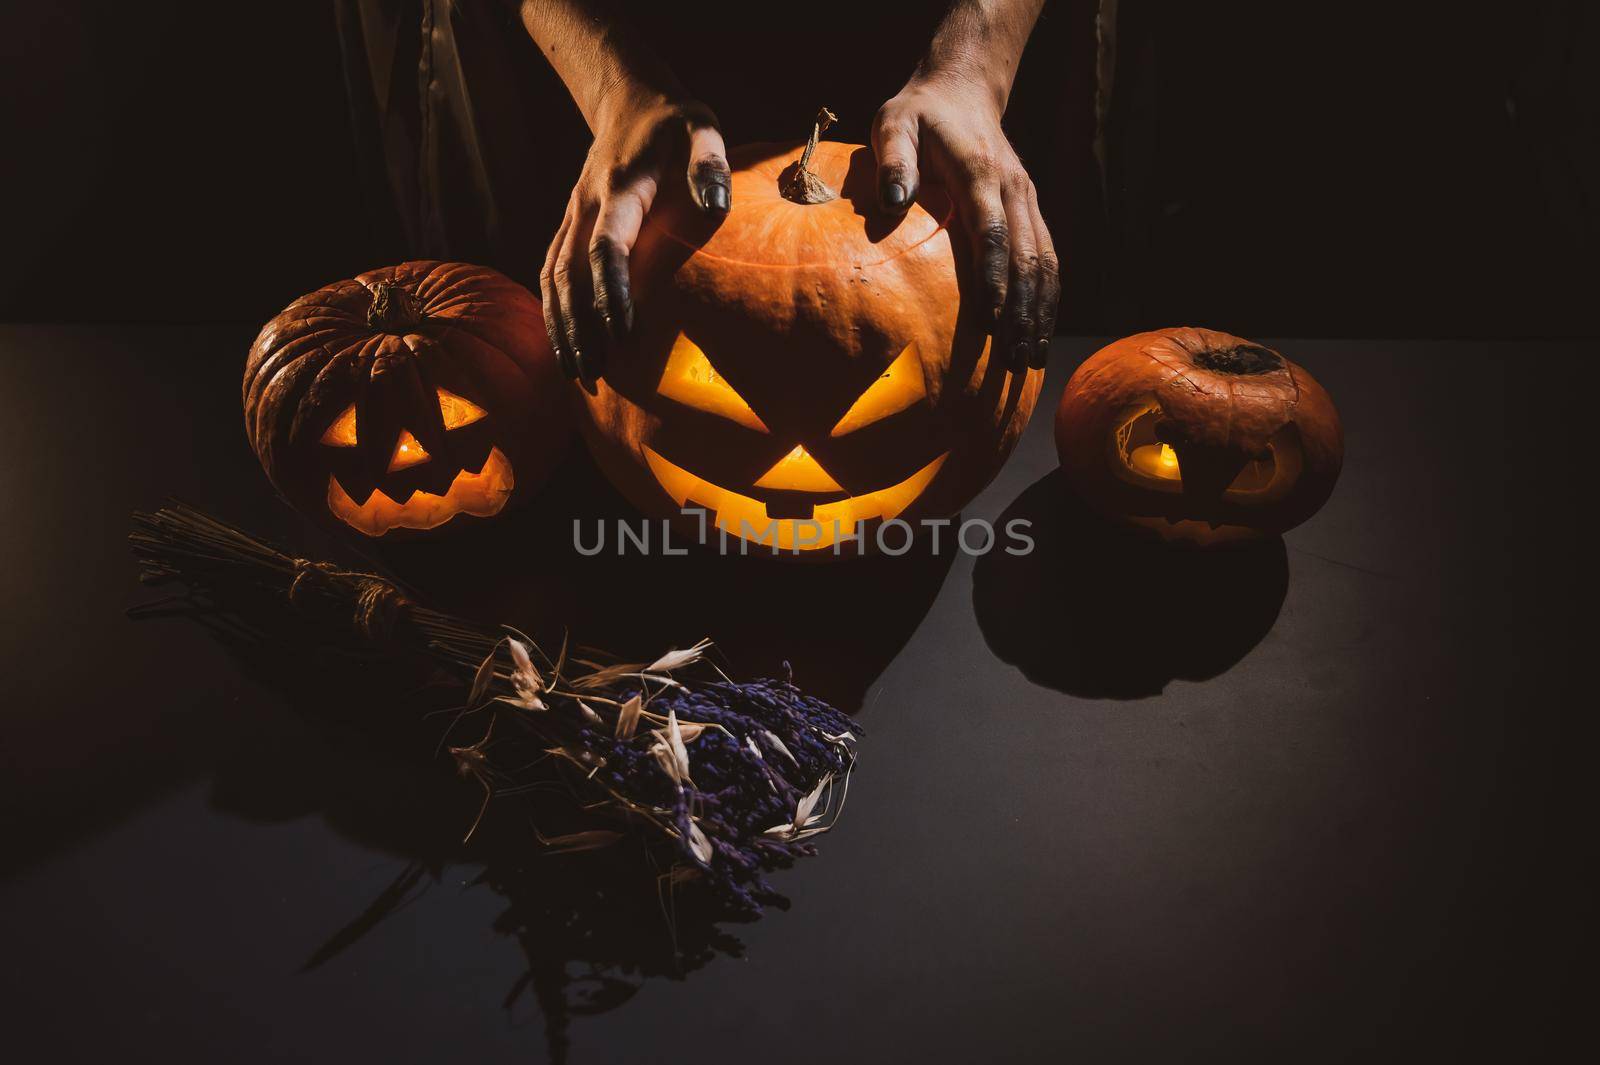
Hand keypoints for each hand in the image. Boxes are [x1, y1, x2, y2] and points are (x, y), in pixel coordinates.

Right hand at [541, 90, 730, 386]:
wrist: (629, 102)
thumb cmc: (676, 124)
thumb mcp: (702, 130)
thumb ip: (709, 164)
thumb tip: (716, 204)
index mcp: (620, 190)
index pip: (608, 250)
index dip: (612, 295)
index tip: (623, 336)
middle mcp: (586, 208)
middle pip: (571, 276)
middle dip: (580, 327)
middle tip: (594, 375)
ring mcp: (571, 217)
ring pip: (553, 279)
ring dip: (561, 328)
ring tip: (577, 374)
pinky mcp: (568, 226)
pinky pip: (550, 273)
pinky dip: (553, 312)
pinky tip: (564, 346)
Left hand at [872, 73, 1058, 370]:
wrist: (962, 90)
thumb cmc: (918, 115)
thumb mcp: (893, 124)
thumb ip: (893, 160)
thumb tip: (893, 203)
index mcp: (981, 174)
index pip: (993, 233)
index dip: (994, 279)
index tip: (988, 322)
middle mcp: (1014, 190)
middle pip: (1028, 258)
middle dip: (1023, 312)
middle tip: (1012, 361)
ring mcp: (1028, 200)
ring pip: (1046, 263)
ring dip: (1041, 312)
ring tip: (1029, 360)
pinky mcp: (1031, 210)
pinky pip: (1046, 258)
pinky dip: (1046, 298)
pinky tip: (1037, 332)